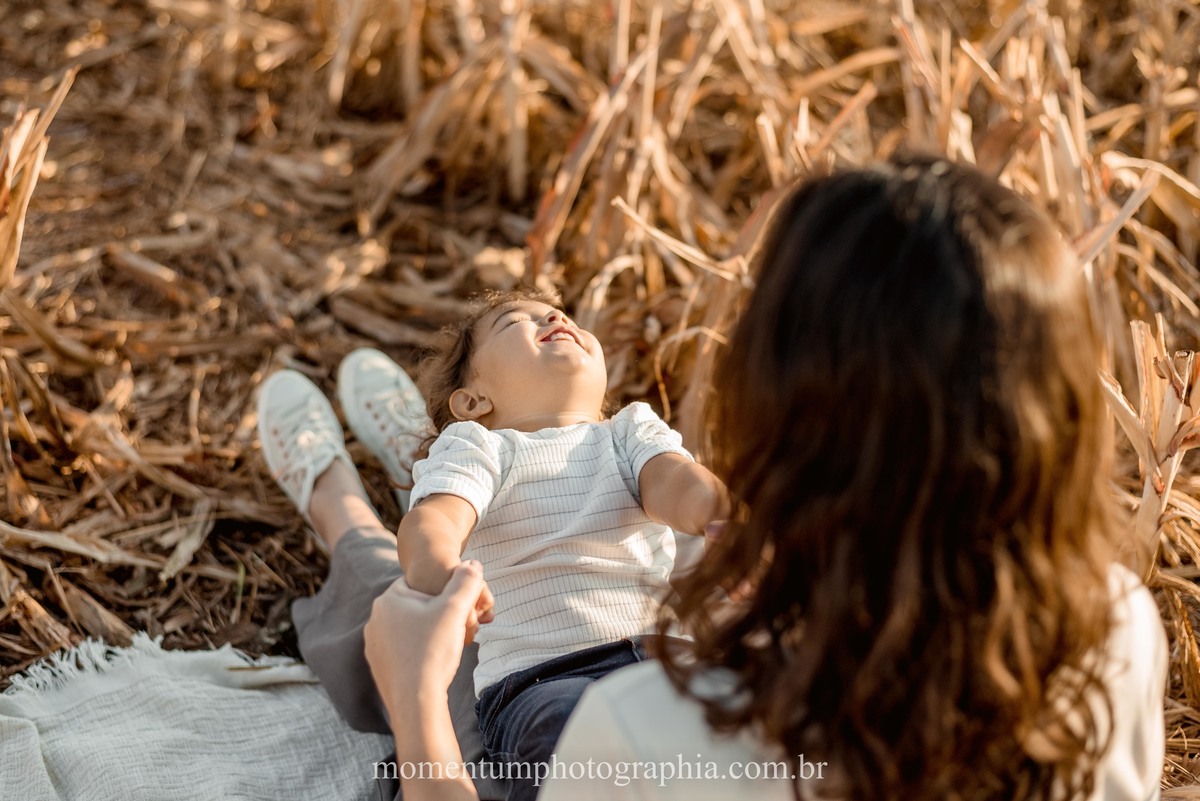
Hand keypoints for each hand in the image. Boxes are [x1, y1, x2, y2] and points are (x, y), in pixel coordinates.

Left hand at [364, 560, 491, 710]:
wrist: (416, 702)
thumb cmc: (433, 652)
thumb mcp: (455, 610)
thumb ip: (466, 582)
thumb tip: (473, 563)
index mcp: (388, 600)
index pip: (421, 584)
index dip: (444, 595)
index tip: (455, 610)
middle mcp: (374, 620)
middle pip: (415, 607)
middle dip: (436, 615)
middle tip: (454, 630)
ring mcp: (374, 645)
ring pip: (409, 630)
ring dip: (428, 635)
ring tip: (445, 648)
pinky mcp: (379, 667)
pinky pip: (403, 651)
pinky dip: (419, 653)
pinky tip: (433, 664)